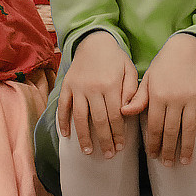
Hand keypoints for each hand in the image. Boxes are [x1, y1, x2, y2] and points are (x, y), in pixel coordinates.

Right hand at [58, 31, 138, 158]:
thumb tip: (127, 112)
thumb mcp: (129, 70)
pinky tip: (66, 135)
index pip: (116, 116)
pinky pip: (63, 106)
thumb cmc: (115, 58)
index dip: (118, 133)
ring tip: (89, 151)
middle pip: (99, 120)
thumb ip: (132, 91)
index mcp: (111, 84)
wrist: (94, 40)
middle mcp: (94, 87)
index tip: (121, 146)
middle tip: (109, 155)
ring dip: (84, 137)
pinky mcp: (67, 85)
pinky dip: (63, 121)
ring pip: (80, 117)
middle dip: (105, 140)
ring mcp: (78, 87)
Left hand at [123, 34, 195, 167]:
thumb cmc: (163, 66)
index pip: (154, 126)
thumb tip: (123, 113)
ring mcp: (192, 96)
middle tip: (168, 164)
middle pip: (171, 130)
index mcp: (157, 94)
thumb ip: (138, 98)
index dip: (153, 143)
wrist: (186, 48)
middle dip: (169, 150)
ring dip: (187, 147)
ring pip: (189, 127)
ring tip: (185, 161)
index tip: (154, 155)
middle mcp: (175, 97)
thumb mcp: (147, 79)